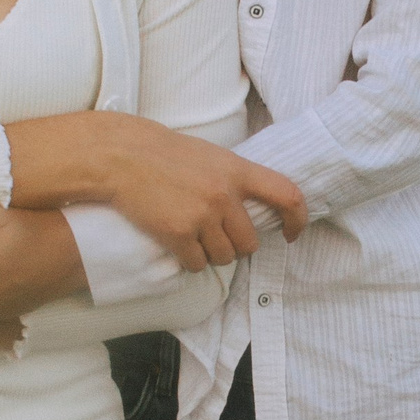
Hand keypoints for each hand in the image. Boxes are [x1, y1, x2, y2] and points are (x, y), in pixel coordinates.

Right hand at [6, 112, 306, 269]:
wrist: (121, 156)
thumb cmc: (165, 154)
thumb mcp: (210, 155)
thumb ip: (234, 179)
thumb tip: (255, 206)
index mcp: (237, 170)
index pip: (286, 196)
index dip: (297, 219)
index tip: (291, 233)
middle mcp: (224, 195)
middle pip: (250, 243)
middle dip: (237, 247)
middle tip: (218, 238)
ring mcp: (202, 215)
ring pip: (224, 258)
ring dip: (212, 256)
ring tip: (195, 239)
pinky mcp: (178, 233)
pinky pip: (197, 264)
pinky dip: (190, 262)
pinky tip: (180, 247)